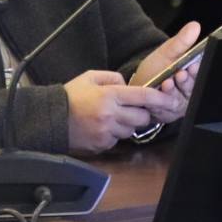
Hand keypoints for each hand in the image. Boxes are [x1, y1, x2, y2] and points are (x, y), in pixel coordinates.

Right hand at [63, 68, 188, 154]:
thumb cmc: (72, 95)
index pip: (142, 96)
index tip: (170, 100)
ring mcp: (106, 132)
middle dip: (142, 113)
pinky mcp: (101, 145)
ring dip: (128, 124)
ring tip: (114, 116)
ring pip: (131, 131)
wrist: (50, 118)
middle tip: (134, 108)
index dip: (159, 98)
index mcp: (109, 95)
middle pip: (142, 118)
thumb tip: (129, 85)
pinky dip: (115, 134)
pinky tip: (102, 126)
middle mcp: (110, 115)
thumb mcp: (91, 77)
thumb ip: (114, 78)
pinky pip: (117, 140)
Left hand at [130, 21, 201, 113]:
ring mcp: (180, 105)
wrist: (139, 86)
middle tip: (180, 74)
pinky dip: (161, 106)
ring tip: (167, 83)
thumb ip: (181, 42)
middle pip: (192, 89)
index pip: (201, 74)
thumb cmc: (155, 70)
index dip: (197, 71)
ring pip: (180, 102)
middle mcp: (190, 92)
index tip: (192, 65)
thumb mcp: (167, 53)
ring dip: (173, 93)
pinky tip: (155, 99)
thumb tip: (195, 26)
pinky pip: (166, 113)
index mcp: (193, 75)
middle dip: (186, 82)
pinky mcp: (168, 115)